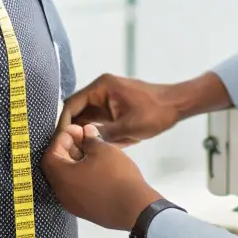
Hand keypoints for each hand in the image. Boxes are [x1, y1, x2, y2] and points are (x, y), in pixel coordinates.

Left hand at [41, 124, 161, 230]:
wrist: (135, 209)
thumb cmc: (116, 175)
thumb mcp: (103, 150)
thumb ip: (90, 139)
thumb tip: (86, 132)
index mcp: (61, 177)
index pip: (51, 153)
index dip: (62, 138)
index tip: (77, 129)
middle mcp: (61, 192)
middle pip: (57, 166)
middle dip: (69, 148)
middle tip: (85, 138)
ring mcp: (73, 204)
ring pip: (68, 178)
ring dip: (76, 162)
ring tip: (92, 151)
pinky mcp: (85, 210)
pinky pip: (77, 189)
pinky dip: (82, 175)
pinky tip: (97, 168)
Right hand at [59, 74, 180, 145]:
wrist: (177, 105)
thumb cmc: (156, 112)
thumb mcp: (129, 127)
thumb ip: (103, 134)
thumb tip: (82, 142)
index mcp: (101, 87)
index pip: (72, 104)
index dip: (64, 122)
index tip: (60, 141)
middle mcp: (101, 90)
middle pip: (77, 110)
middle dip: (72, 129)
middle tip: (67, 149)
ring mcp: (107, 98)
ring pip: (86, 116)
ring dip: (82, 131)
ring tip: (76, 150)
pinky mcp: (113, 107)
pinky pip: (97, 119)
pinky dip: (94, 131)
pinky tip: (91, 146)